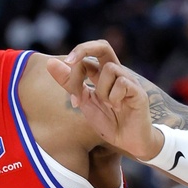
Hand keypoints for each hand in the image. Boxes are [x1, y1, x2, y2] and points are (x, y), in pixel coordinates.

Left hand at [45, 40, 162, 158]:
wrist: (129, 141)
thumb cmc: (109, 121)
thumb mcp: (84, 102)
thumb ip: (69, 83)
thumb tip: (50, 62)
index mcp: (102, 75)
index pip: (85, 58)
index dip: (73, 73)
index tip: (73, 98)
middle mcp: (116, 73)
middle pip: (102, 45)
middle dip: (83, 49)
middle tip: (70, 62)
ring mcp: (129, 80)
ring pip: (109, 68)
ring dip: (102, 90)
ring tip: (108, 105)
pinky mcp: (138, 91)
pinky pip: (122, 82)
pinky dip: (113, 97)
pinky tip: (118, 107)